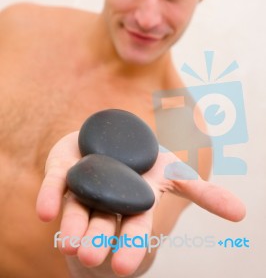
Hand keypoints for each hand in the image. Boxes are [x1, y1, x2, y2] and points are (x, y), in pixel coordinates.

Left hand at [36, 132, 245, 276]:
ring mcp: (83, 187)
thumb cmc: (144, 162)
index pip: (136, 227)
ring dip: (74, 225)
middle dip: (98, 240)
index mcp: (134, 204)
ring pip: (78, 208)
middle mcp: (107, 201)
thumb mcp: (176, 171)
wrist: (111, 141)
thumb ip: (203, 192)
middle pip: (104, 222)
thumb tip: (243, 215)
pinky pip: (55, 183)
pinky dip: (49, 196)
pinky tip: (46, 213)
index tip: (124, 267)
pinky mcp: (64, 170)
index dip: (132, 245)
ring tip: (70, 242)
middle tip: (91, 258)